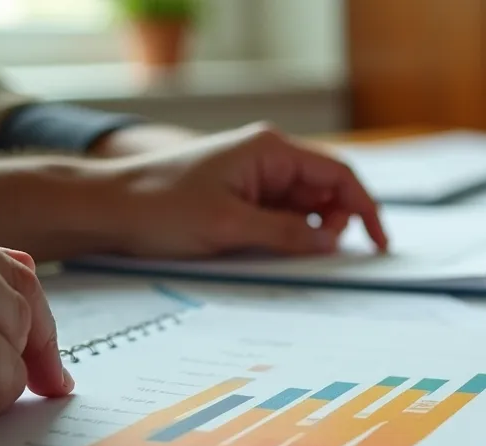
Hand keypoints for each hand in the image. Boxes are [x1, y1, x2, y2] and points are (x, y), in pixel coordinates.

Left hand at [102, 123, 387, 257]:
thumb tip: (331, 243)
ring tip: (286, 256)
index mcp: (270, 150)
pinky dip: (286, 236)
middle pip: (325, 191)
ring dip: (306, 233)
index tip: (378, 243)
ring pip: (303, 207)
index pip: (338, 175)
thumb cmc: (160, 207)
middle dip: (333, 224)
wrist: (107, 208)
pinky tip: (272, 253)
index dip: (365, 209)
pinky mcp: (240, 195)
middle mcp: (267, 156)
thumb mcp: (229, 226)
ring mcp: (254, 176)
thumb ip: (287, 234)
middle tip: (319, 256)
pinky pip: (279, 216)